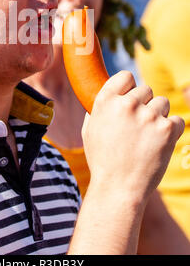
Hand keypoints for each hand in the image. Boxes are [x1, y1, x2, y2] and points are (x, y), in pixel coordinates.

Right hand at [82, 71, 184, 202]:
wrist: (118, 189)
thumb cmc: (102, 161)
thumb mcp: (89, 130)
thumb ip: (98, 108)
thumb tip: (109, 94)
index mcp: (106, 101)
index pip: (126, 76)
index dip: (130, 86)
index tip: (131, 97)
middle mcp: (127, 104)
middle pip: (146, 89)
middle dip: (145, 104)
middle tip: (139, 125)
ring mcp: (148, 116)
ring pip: (163, 102)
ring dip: (158, 116)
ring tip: (148, 136)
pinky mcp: (166, 130)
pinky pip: (176, 120)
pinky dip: (171, 131)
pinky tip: (159, 143)